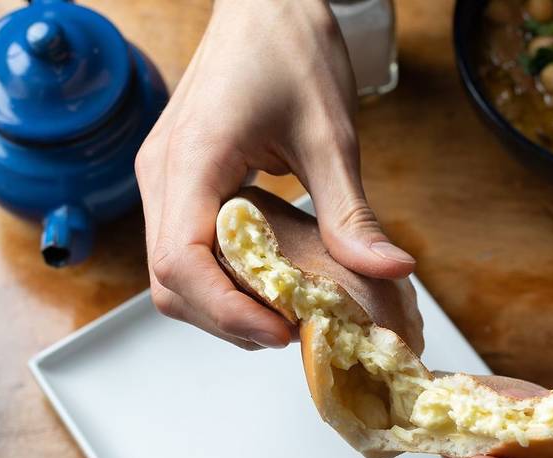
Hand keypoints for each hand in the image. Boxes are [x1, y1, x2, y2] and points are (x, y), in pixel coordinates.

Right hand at [135, 0, 414, 349]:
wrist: (264, 3)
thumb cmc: (291, 49)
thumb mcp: (332, 135)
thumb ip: (351, 213)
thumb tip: (390, 271)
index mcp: (193, 159)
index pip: (181, 261)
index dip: (227, 310)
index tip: (283, 331)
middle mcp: (162, 174)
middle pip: (169, 281)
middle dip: (226, 318)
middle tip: (290, 330)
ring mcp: (163, 179)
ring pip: (172, 272)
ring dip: (221, 305)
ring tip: (282, 312)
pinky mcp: (176, 181)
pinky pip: (184, 248)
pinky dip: (219, 279)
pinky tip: (265, 280)